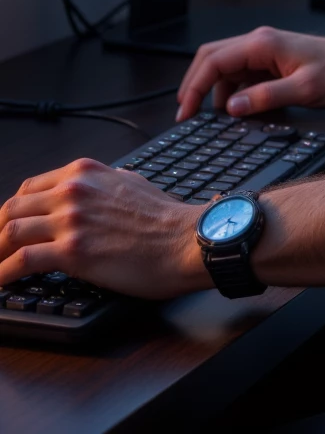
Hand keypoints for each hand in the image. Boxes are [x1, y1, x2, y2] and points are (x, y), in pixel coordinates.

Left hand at [0, 159, 206, 297]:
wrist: (184, 240)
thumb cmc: (165, 218)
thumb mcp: (131, 182)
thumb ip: (105, 183)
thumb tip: (96, 189)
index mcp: (83, 172)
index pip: (28, 188)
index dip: (12, 212)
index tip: (7, 229)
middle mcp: (72, 190)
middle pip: (11, 209)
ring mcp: (70, 219)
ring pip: (9, 232)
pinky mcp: (72, 251)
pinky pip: (21, 262)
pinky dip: (2, 274)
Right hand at [176, 25, 324, 120]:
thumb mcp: (304, 90)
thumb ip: (266, 97)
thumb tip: (232, 107)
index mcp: (263, 43)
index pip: (214, 60)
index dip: (194, 86)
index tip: (185, 111)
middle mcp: (260, 42)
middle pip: (212, 58)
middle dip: (194, 84)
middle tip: (185, 114)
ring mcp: (266, 52)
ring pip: (225, 67)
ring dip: (212, 89)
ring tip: (207, 117)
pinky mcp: (272, 62)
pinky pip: (241, 74)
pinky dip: (230, 91)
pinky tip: (234, 110)